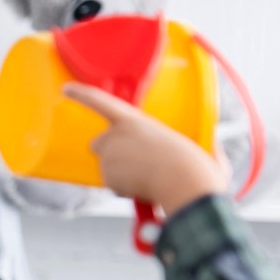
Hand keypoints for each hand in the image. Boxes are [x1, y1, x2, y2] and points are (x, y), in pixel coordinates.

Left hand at [64, 83, 228, 213]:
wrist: (187, 186)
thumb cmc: (199, 168)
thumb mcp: (201, 147)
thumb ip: (202, 145)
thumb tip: (214, 152)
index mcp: (136, 121)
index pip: (100, 102)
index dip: (81, 95)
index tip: (66, 90)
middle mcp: (115, 136)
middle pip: (101, 144)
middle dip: (112, 153)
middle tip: (138, 164)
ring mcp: (109, 157)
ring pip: (109, 168)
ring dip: (122, 174)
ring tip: (149, 178)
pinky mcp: (107, 177)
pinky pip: (113, 185)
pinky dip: (124, 190)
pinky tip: (142, 190)